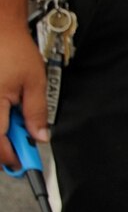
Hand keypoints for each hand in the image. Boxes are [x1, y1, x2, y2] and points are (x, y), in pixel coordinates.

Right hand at [0, 16, 47, 168]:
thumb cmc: (14, 48)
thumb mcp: (35, 82)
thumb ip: (37, 113)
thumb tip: (40, 137)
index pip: (0, 145)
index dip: (13, 158)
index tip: (24, 163)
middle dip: (6, 147)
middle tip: (22, 144)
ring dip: (2, 132)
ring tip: (15, 119)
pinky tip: (6, 110)